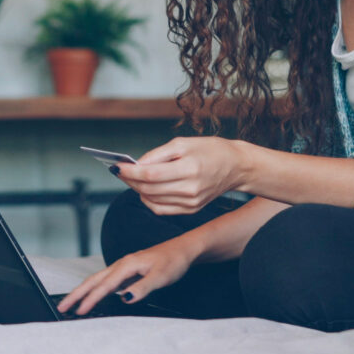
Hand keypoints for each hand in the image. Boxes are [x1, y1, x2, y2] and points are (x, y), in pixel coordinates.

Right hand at [56, 236, 197, 314]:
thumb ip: (142, 288)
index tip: (79, 311)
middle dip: (77, 293)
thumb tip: (125, 298)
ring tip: (72, 303)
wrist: (184, 249)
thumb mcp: (160, 277)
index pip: (104, 285)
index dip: (90, 299)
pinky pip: (107, 280)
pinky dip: (96, 288)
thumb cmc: (173, 260)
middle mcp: (122, 264)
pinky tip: (94, 295)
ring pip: (98, 279)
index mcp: (127, 264)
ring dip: (84, 290)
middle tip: (62, 306)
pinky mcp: (128, 270)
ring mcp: (124, 266)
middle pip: (94, 280)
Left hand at [115, 136, 245, 214]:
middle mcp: (190, 189)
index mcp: (189, 169)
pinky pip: (161, 209)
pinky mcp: (191, 210)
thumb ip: (158, 155)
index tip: (117, 166)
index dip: (130, 171)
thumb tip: (136, 164)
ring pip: (152, 200)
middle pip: (149, 188)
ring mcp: (191, 203)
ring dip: (137, 189)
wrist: (236, 166)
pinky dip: (149, 200)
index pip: (151, 175)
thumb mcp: (184, 143)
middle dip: (130, 180)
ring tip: (131, 178)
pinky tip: (145, 189)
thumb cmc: (210, 150)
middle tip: (120, 171)